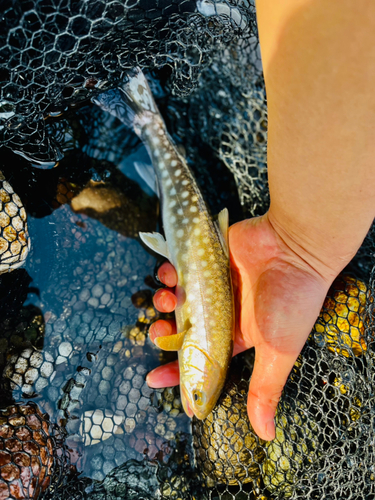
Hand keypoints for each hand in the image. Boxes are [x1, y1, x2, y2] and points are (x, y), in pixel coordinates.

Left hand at [146, 213, 332, 440]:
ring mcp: (215, 284)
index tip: (153, 381)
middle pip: (184, 327)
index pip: (202, 359)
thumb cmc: (291, 301)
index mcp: (238, 336)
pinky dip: (170, 272)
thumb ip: (265, 390)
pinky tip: (168, 274)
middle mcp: (223, 311)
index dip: (178, 372)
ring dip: (165, 302)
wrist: (295, 248)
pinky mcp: (210, 258)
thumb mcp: (277, 351)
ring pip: (179, 298)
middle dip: (166, 334)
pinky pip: (182, 267)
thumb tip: (266, 437)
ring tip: (165, 300)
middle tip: (158, 333)